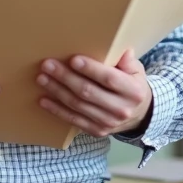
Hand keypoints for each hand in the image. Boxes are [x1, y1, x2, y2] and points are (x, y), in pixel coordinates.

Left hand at [37, 49, 152, 137]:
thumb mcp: (137, 70)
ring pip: (78, 106)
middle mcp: (121, 109)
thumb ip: (127, 61)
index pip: (110, 79)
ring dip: (57, 91)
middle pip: (88, 92)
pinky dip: (57, 110)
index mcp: (133, 91)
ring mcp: (108, 123)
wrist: (140, 115)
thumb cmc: (133, 85)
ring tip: (42, 78)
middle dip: (65, 77)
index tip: (73, 60)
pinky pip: (74, 120)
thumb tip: (122, 50)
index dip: (91, 70)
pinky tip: (44, 100)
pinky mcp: (97, 131)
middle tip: (48, 65)